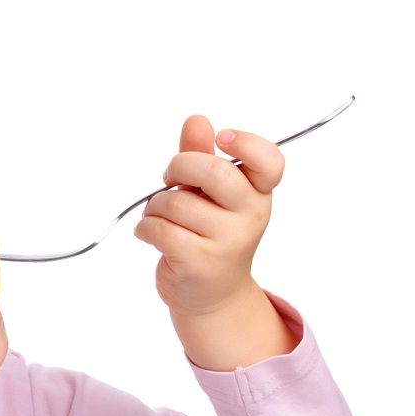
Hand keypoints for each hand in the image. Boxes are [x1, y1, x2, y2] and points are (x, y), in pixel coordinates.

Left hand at [135, 115, 295, 369]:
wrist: (212, 295)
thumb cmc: (209, 234)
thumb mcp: (210, 194)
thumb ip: (201, 156)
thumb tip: (197, 120)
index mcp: (258, 192)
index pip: (269, 161)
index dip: (246, 143)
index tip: (221, 138)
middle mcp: (250, 215)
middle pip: (214, 172)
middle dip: (178, 167)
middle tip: (168, 178)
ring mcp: (228, 241)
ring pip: (176, 202)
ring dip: (155, 206)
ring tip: (159, 217)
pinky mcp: (199, 261)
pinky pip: (160, 229)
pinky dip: (145, 228)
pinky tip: (149, 233)